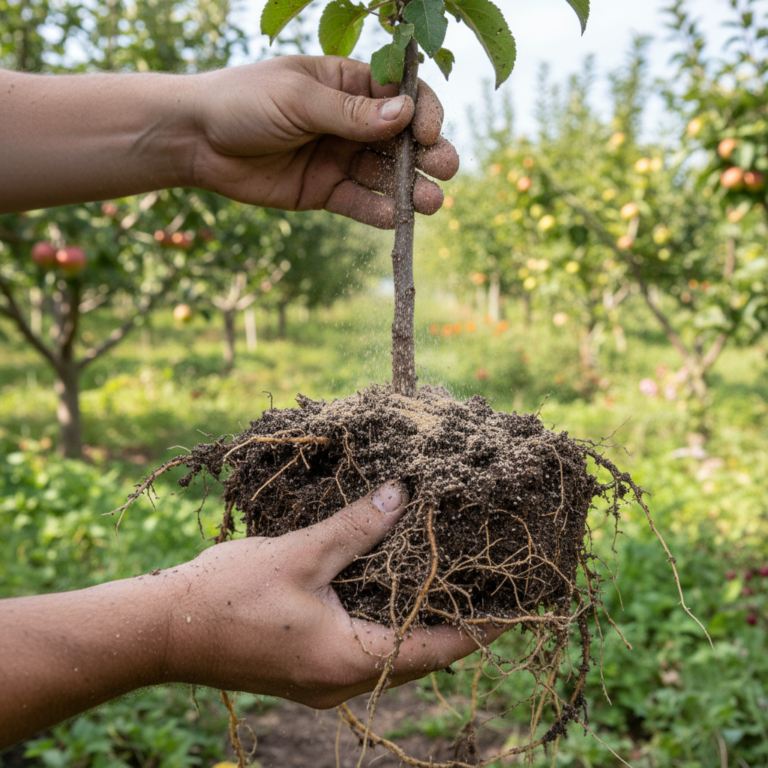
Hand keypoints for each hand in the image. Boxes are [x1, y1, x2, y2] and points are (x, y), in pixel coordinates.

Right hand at [163, 481, 500, 707]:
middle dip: (455, 624)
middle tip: (488, 588)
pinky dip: (388, 621)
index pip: (436, 647)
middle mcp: (343, 681)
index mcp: (349, 660)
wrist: (165, 631)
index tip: (515, 607)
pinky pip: (366, 649)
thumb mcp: (300, 554)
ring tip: (449, 585)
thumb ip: (356, 526)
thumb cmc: (229, 595)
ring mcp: (324, 681)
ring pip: (392, 653)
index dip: (479, 626)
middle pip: (419, 655)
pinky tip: (392, 589)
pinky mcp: (308, 669)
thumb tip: (402, 495)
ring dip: (421, 622)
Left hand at [192, 56, 459, 227]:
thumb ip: (350, 113)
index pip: (400, 95)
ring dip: (411, 188)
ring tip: (432, 202)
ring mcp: (339, 158)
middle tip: (447, 169)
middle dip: (428, 154)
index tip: (428, 131)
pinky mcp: (325, 192)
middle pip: (401, 139)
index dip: (422, 112)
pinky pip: (358, 203)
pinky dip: (377, 211)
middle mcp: (350, 121)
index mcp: (347, 83)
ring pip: (385, 174)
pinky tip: (395, 218)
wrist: (197, 141)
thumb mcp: (298, 99)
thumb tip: (405, 116)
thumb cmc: (243, 103)